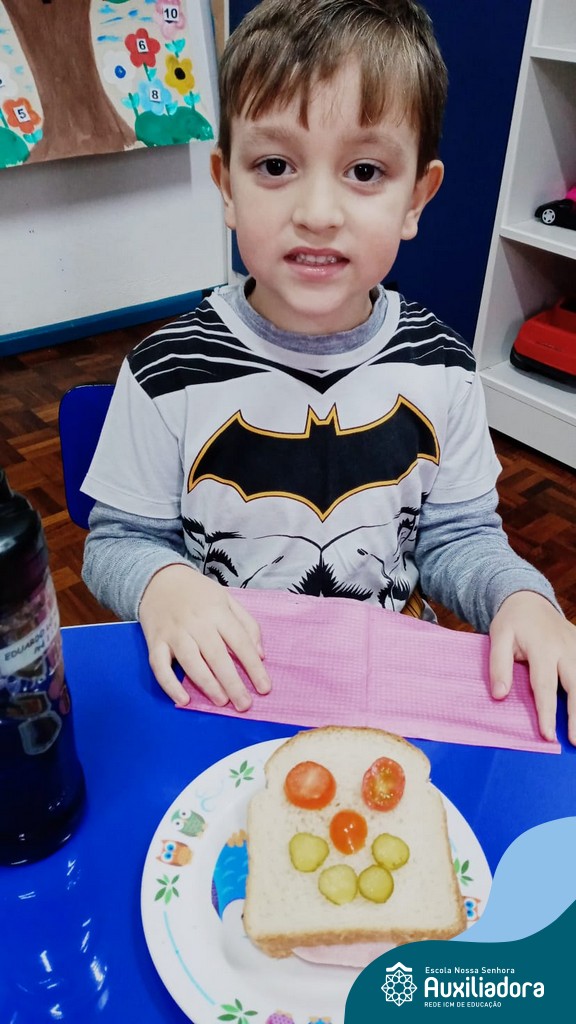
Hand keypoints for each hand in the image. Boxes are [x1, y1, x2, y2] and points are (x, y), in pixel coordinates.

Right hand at [138, 565, 271, 710]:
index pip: (240, 642)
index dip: (254, 667)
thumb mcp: (227, 599)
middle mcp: (196, 623)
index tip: (264, 688)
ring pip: (191, 663)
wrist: (158, 578)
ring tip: (222, 702)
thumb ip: (247, 624)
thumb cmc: (198, 593)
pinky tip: (183, 700)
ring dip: (207, 685)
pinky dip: (170, 685)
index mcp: (218, 612)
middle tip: (244, 705)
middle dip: (233, 683)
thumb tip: (260, 654)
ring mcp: (174, 633)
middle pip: (217, 656)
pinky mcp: (155, 642)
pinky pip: (160, 667)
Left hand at [489, 591, 575, 744]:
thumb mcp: (498, 637)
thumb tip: (499, 695)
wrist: (529, 599)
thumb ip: (498, 666)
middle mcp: (565, 648)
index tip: (547, 735)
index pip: (545, 686)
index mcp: (543, 647)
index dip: (546, 712)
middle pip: (575, 686)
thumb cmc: (512, 621)